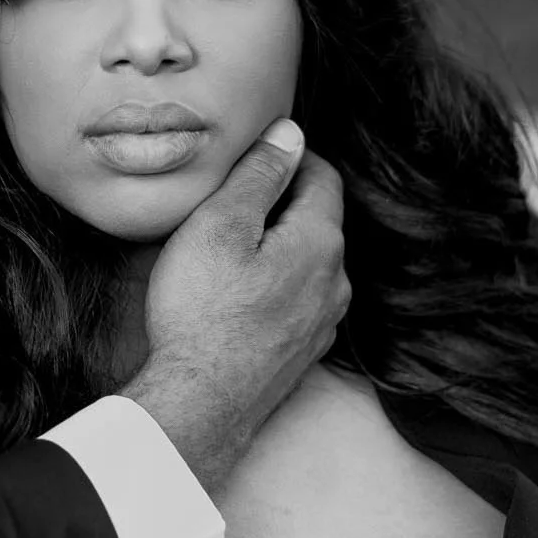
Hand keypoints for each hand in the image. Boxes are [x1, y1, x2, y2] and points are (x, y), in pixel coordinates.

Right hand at [123, 121, 348, 495]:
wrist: (200, 405)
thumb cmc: (202, 312)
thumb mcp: (221, 225)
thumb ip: (260, 174)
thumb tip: (290, 132)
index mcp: (321, 242)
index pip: (323, 177)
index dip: (291, 157)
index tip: (257, 155)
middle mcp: (336, 281)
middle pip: (317, 221)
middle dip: (282, 203)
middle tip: (232, 199)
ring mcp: (324, 322)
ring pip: (308, 264)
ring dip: (278, 248)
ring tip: (230, 248)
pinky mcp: (304, 353)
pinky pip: (298, 301)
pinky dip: (274, 286)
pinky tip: (237, 296)